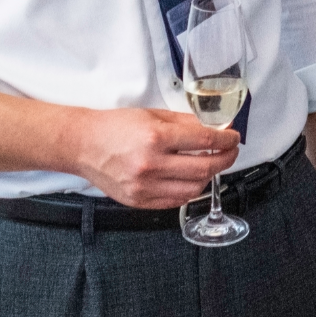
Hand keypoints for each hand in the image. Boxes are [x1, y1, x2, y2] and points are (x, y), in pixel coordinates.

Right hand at [68, 107, 240, 208]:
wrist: (82, 145)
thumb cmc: (114, 127)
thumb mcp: (154, 115)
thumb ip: (187, 123)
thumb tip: (216, 128)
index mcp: (156, 138)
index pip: (206, 141)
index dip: (227, 140)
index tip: (233, 137)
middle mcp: (151, 165)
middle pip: (205, 167)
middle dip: (226, 158)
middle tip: (231, 151)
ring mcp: (144, 186)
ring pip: (195, 188)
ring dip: (210, 176)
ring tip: (211, 164)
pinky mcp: (139, 201)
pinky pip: (176, 201)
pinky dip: (190, 190)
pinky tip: (192, 179)